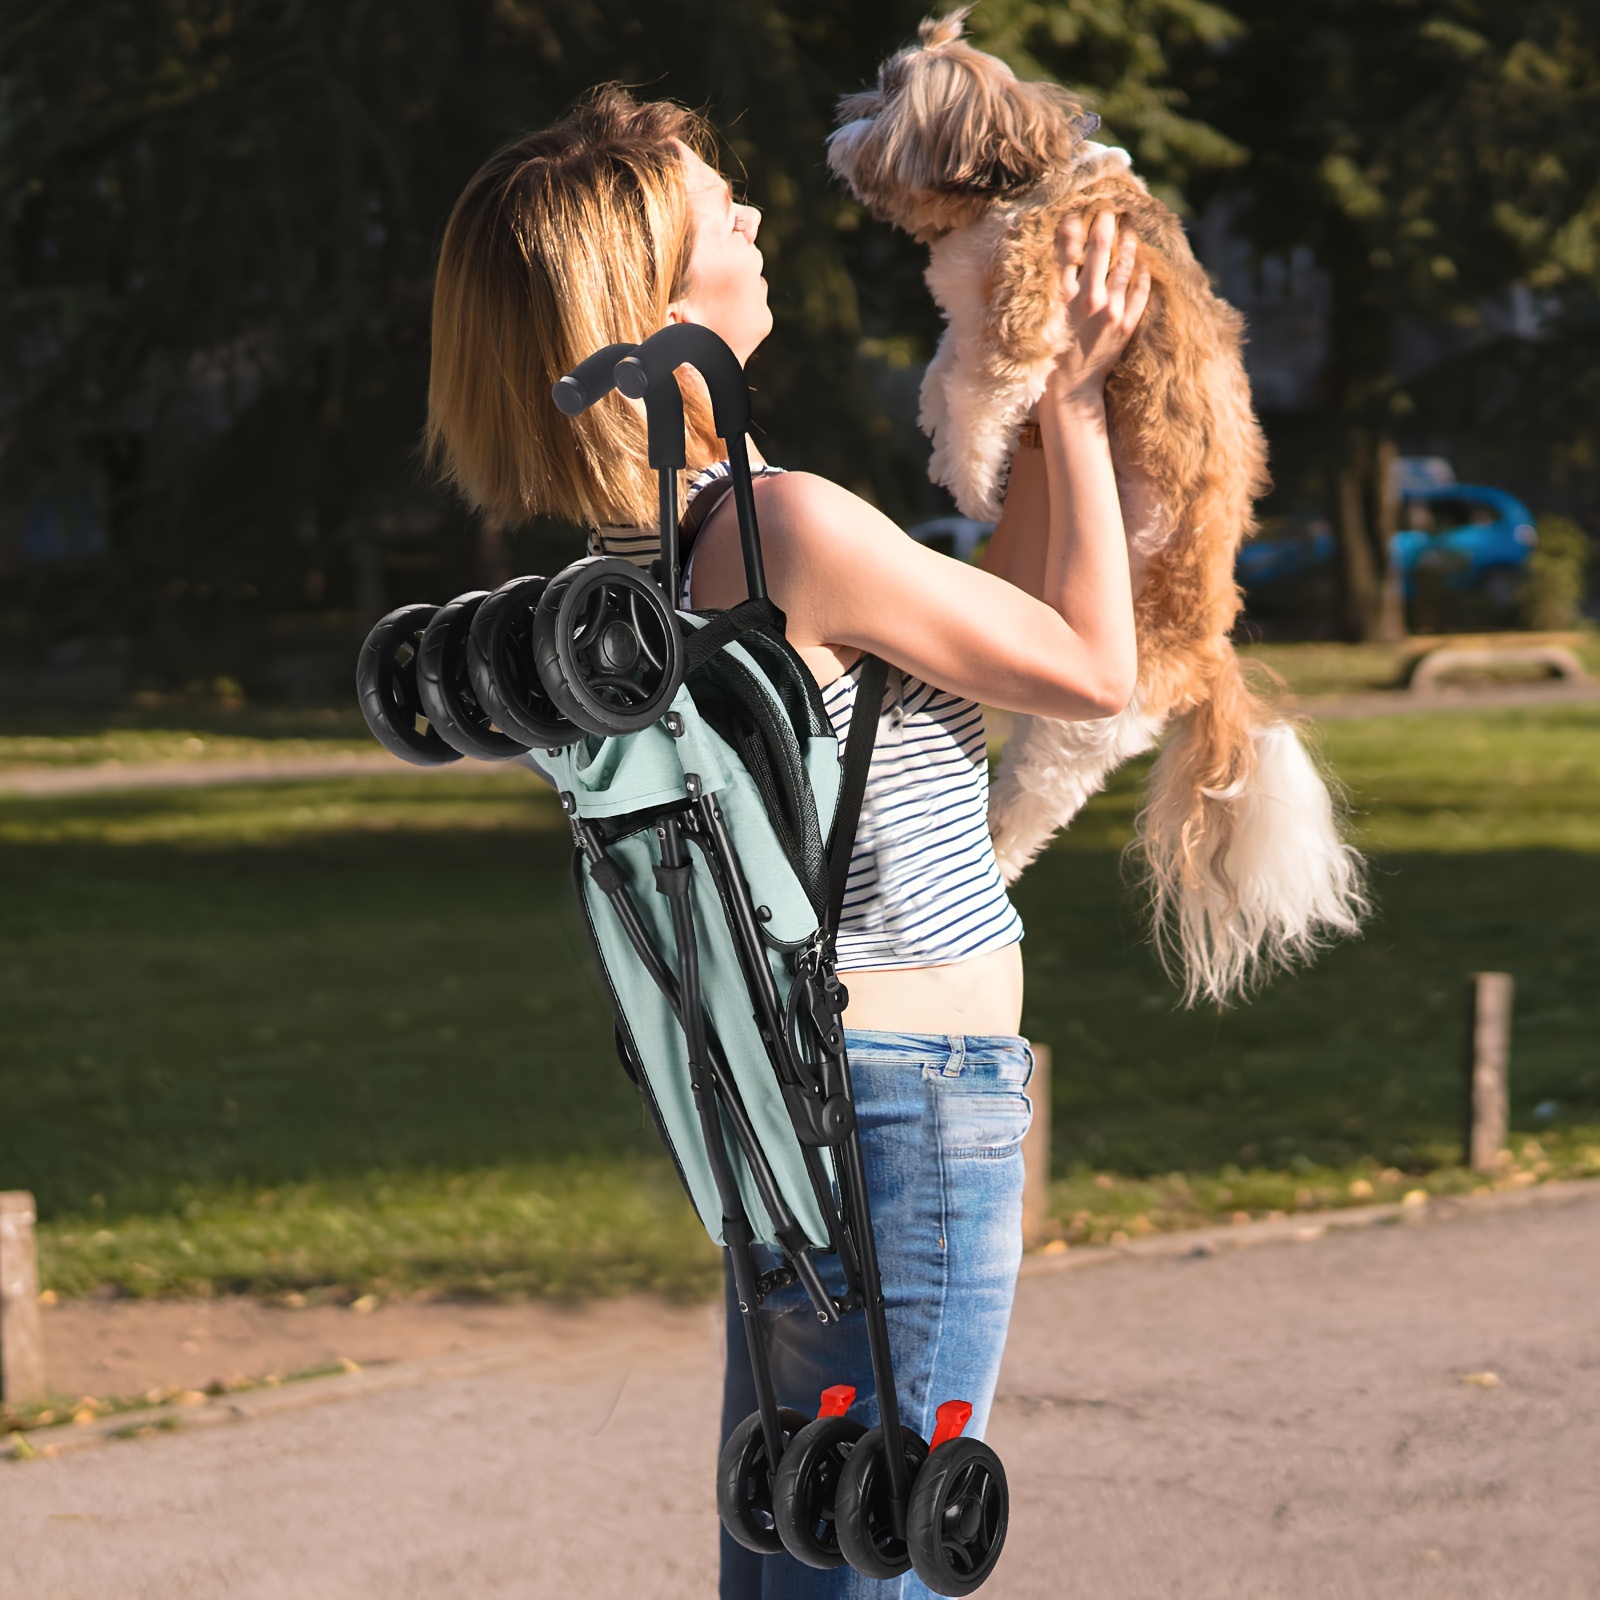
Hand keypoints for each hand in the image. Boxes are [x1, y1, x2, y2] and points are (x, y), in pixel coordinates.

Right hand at [1047, 210, 1150, 404]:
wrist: (1070, 392)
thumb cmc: (1049, 358)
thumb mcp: (1042, 321)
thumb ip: (1050, 290)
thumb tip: (1056, 262)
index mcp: (1061, 298)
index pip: (1068, 250)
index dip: (1074, 228)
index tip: (1078, 213)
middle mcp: (1087, 300)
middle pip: (1099, 251)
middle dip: (1105, 225)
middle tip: (1109, 209)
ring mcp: (1110, 312)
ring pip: (1123, 267)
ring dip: (1128, 243)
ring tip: (1130, 227)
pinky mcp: (1126, 325)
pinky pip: (1139, 292)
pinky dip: (1142, 274)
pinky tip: (1143, 262)